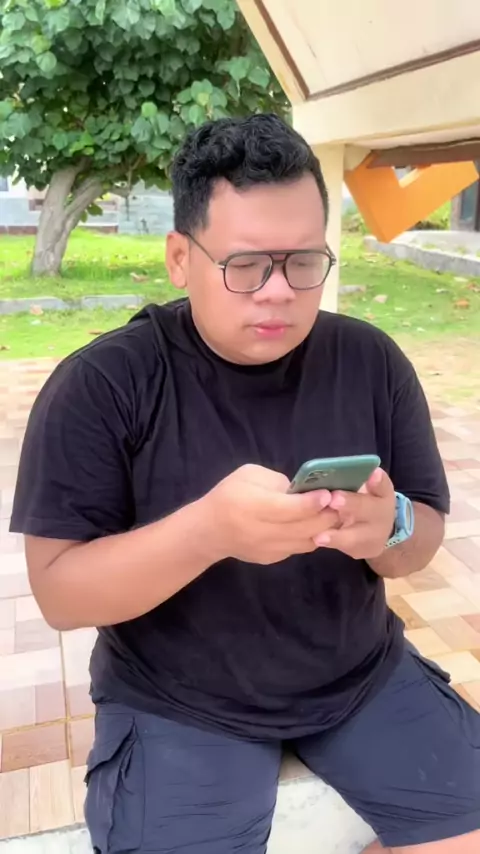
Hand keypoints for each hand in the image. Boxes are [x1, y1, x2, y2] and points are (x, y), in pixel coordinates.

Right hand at [204, 464, 339, 564]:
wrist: (209, 531)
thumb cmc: (229, 495)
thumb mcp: (248, 475)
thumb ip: (278, 481)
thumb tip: (303, 491)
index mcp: (254, 506)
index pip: (292, 509)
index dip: (314, 502)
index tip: (329, 493)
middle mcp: (263, 532)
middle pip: (305, 528)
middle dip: (327, 515)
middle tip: (340, 503)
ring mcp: (269, 549)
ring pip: (308, 542)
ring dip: (324, 529)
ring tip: (332, 514)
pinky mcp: (273, 559)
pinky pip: (300, 548)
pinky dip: (311, 536)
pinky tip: (315, 525)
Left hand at [313, 468, 395, 559]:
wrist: (376, 530)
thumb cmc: (362, 501)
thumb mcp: (364, 487)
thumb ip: (354, 478)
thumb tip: (332, 469)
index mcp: (383, 494)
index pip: (383, 485)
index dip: (378, 481)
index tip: (373, 473)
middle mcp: (382, 515)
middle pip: (369, 510)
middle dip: (352, 504)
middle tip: (334, 499)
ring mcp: (373, 537)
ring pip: (356, 537)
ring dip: (337, 536)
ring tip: (320, 536)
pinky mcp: (360, 550)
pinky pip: (344, 548)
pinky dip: (330, 544)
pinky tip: (316, 540)